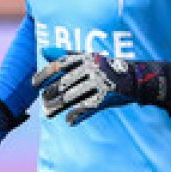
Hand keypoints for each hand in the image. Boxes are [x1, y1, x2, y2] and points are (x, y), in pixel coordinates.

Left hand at [32, 53, 170, 125]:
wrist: (136, 79)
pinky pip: (87, 107)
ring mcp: (98, 83)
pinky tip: (69, 121)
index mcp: (85, 58)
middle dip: (51, 95)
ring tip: (48, 114)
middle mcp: (91, 69)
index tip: (33, 84)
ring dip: (58, 107)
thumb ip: (67, 55)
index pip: (59, 65)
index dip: (44, 74)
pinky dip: (77, 115)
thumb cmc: (108, 68)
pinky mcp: (106, 97)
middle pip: (64, 83)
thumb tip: (44, 50)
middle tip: (43, 103)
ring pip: (72, 97)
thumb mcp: (88, 58)